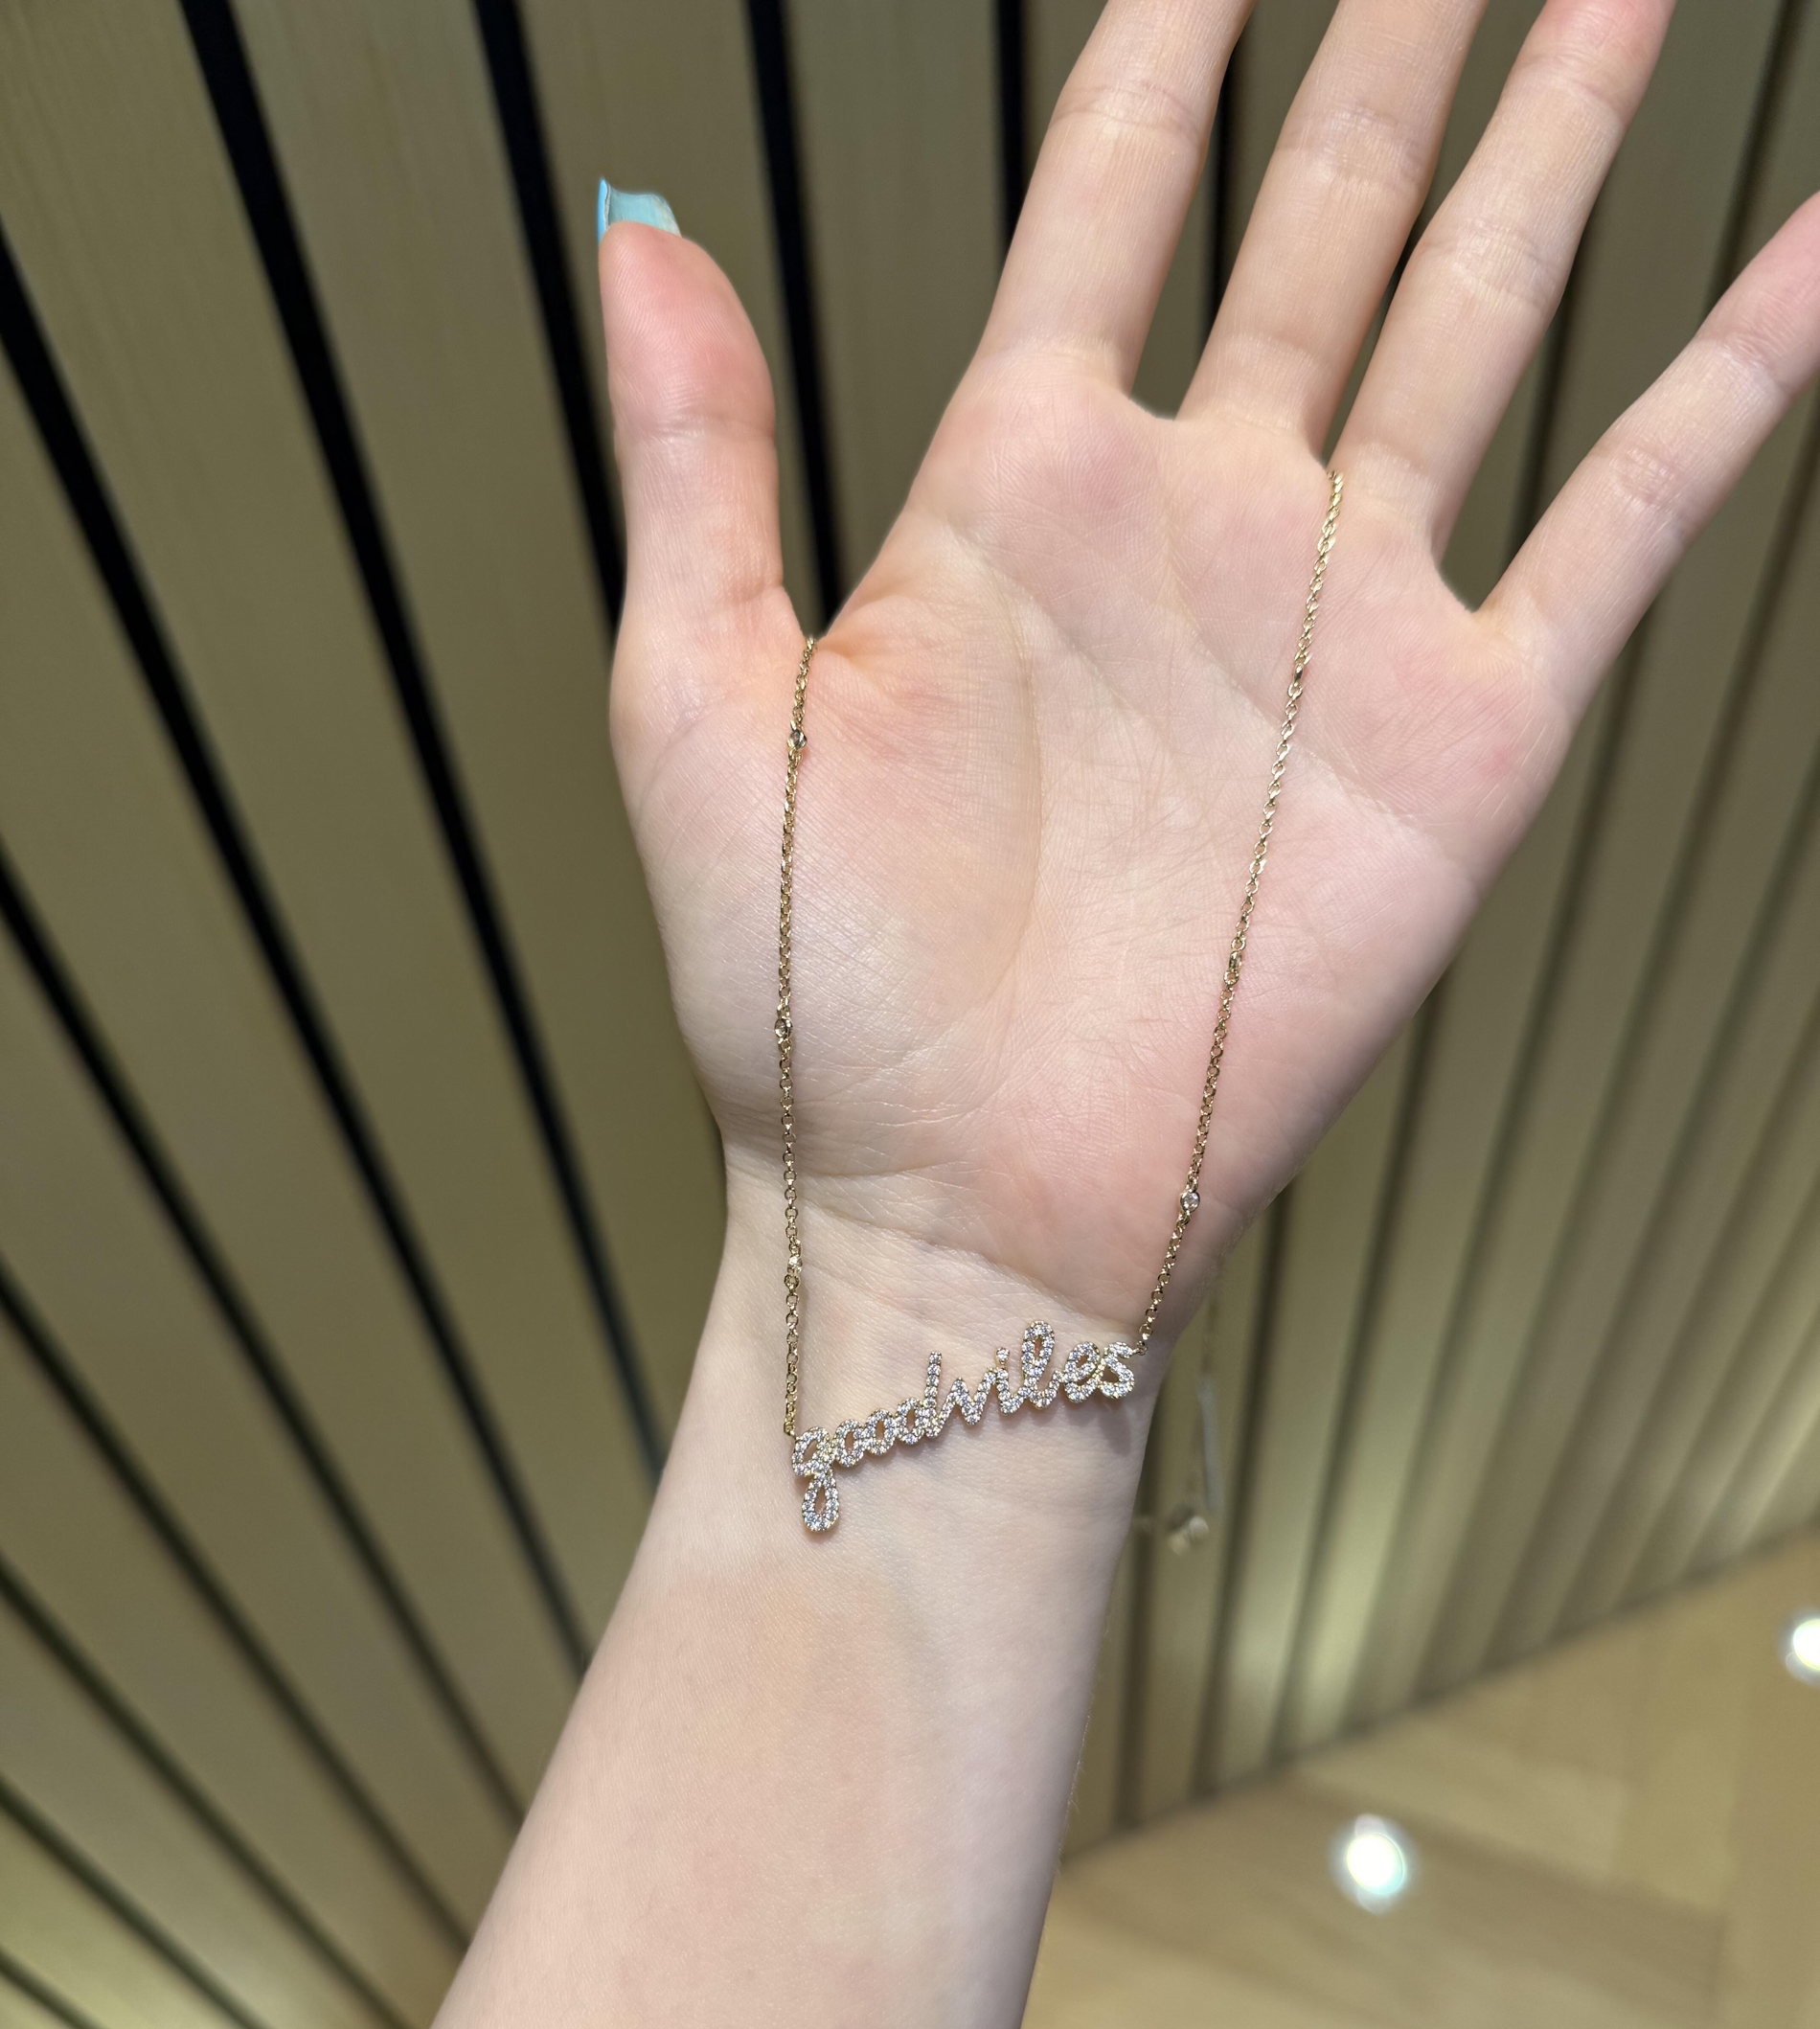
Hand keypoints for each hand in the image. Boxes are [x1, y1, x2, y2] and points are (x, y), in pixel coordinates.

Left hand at [598, 0, 1819, 1368]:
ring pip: (1480, 315)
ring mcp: (1343, 620)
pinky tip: (1809, 251)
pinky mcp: (1463, 739)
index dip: (1175, 38)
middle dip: (1402, 40)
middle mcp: (1198, 524)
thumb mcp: (702, 713)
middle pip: (1325, 212)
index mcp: (1013, 494)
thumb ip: (697, 466)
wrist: (959, 1212)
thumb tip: (643, 233)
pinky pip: (1624, 522)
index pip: (1112, 197)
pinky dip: (1727, 384)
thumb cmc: (812, 1005)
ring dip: (1558, 144)